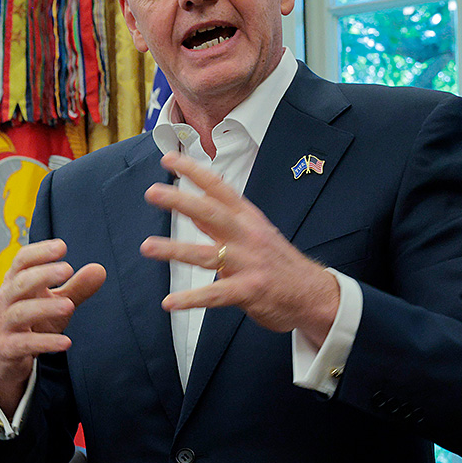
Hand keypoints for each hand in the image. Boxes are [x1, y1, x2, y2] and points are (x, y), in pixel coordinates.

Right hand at [0, 239, 105, 413]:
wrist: (3, 357)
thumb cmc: (31, 323)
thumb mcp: (54, 304)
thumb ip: (76, 288)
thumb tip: (100, 269)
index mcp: (15, 283)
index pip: (22, 260)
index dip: (40, 252)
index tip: (62, 247)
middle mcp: (6, 300)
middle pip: (19, 283)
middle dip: (42, 274)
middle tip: (67, 269)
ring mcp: (4, 324)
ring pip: (20, 312)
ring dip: (45, 308)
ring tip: (70, 306)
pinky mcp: (7, 348)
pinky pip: (25, 344)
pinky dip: (45, 342)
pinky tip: (66, 342)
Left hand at [140, 153, 338, 344]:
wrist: (314, 295)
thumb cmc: (278, 263)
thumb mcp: (253, 234)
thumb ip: (221, 224)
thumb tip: (192, 211)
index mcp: (247, 218)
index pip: (219, 188)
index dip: (194, 172)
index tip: (169, 160)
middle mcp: (247, 235)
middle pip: (211, 212)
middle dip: (181, 200)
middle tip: (152, 192)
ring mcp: (248, 263)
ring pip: (207, 253)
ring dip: (175, 250)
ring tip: (147, 246)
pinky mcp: (249, 290)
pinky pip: (215, 295)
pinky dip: (191, 299)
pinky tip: (169, 302)